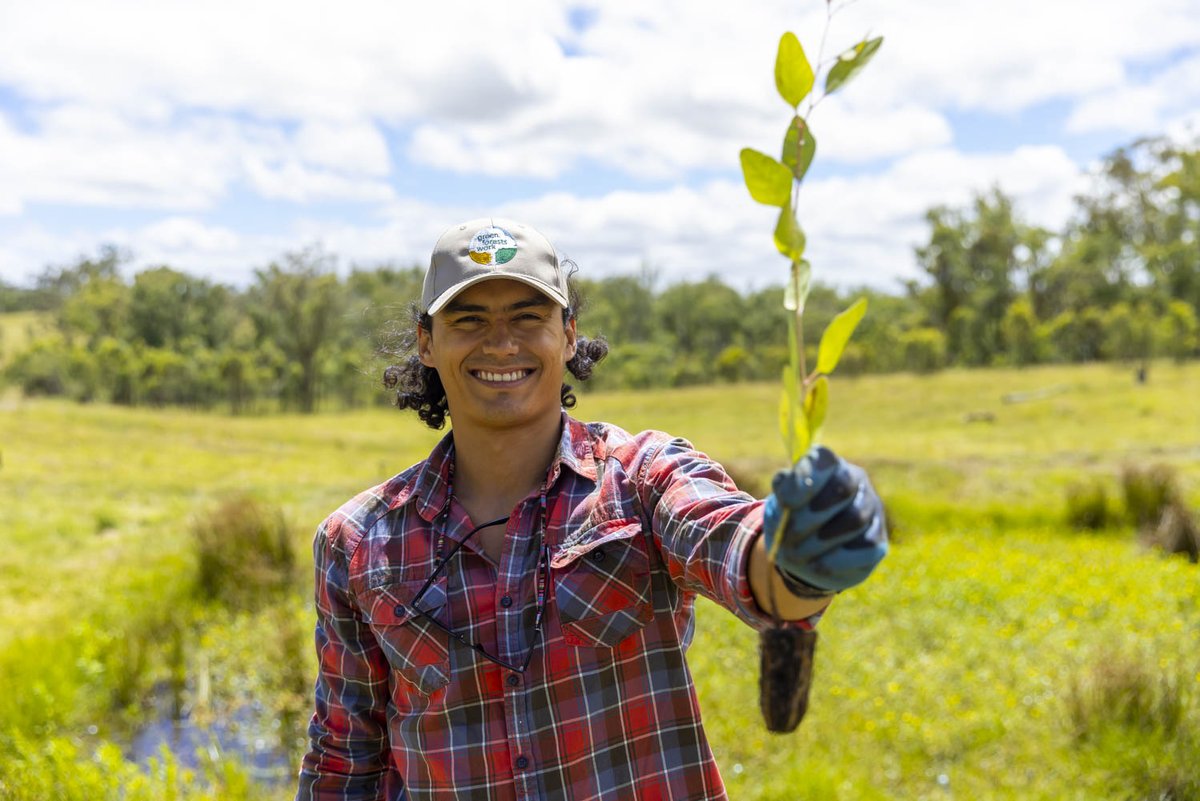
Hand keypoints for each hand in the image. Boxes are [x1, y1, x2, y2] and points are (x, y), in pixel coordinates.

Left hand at [761, 446, 887, 592]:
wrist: (804, 554)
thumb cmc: (790, 520)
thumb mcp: (780, 503)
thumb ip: (784, 490)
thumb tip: (788, 485)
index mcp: (828, 465)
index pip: (824, 459)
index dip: (806, 478)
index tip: (787, 502)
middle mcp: (855, 480)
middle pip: (842, 488)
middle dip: (809, 516)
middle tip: (787, 536)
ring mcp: (872, 509)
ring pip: (854, 519)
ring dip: (819, 541)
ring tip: (796, 554)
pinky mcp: (879, 541)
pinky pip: (865, 547)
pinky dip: (836, 559)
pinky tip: (817, 564)